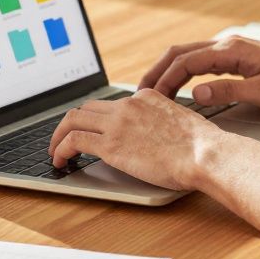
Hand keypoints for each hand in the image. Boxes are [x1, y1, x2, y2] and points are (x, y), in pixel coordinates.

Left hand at [47, 89, 225, 189]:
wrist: (204, 153)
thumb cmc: (202, 146)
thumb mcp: (181, 122)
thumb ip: (163, 123)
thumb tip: (156, 139)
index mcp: (146, 97)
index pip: (112, 104)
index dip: (98, 118)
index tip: (93, 130)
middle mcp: (128, 105)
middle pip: (87, 108)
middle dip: (72, 123)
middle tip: (65, 138)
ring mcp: (117, 123)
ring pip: (73, 120)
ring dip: (58, 135)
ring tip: (55, 151)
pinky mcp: (110, 145)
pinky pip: (73, 141)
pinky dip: (60, 149)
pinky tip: (60, 161)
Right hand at [137, 35, 259, 111]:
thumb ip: (228, 92)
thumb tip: (196, 94)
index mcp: (232, 49)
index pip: (186, 61)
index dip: (164, 79)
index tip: (148, 97)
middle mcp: (229, 43)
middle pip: (182, 52)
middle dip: (159, 71)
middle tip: (139, 92)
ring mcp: (234, 48)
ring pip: (191, 55)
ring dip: (171, 71)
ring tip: (155, 91)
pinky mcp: (240, 56)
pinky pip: (204, 61)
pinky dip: (186, 72)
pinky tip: (182, 86)